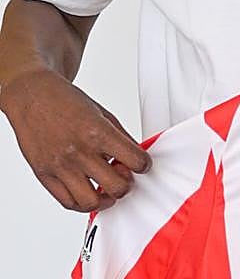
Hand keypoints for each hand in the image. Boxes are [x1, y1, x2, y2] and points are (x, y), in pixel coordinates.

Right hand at [0, 68, 150, 211]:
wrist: (33, 97)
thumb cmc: (66, 102)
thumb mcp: (104, 114)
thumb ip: (121, 138)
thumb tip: (136, 157)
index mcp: (98, 133)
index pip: (135, 161)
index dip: (144, 165)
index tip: (142, 164)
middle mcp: (78, 152)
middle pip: (116, 187)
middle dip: (126, 183)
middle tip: (124, 175)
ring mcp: (60, 166)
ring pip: (91, 202)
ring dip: (105, 199)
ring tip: (107, 187)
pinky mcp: (44, 175)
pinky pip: (67, 202)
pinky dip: (83, 203)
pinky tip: (89, 192)